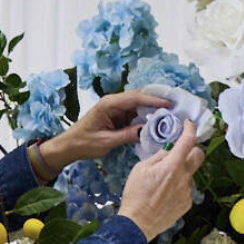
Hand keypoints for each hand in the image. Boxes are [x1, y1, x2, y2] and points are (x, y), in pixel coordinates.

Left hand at [37, 90, 168, 172]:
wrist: (69, 146)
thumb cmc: (84, 143)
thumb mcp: (106, 142)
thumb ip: (126, 135)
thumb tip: (146, 130)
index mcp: (109, 104)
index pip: (135, 98)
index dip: (154, 100)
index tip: (169, 103)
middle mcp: (113, 102)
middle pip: (139, 97)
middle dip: (156, 101)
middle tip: (175, 105)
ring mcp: (115, 108)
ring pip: (138, 105)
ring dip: (152, 109)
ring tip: (169, 113)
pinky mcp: (116, 115)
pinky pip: (134, 113)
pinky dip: (145, 116)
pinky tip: (156, 121)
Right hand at [117, 121, 205, 241]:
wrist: (138, 223)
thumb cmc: (135, 196)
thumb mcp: (141, 169)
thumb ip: (158, 156)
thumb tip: (168, 149)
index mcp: (172, 165)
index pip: (188, 140)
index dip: (190, 129)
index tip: (189, 125)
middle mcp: (184, 177)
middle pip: (199, 155)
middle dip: (192, 149)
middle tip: (180, 152)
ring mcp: (187, 191)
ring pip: (190, 174)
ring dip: (181, 172)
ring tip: (164, 182)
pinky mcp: (187, 203)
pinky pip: (186, 189)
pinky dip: (178, 187)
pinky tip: (165, 194)